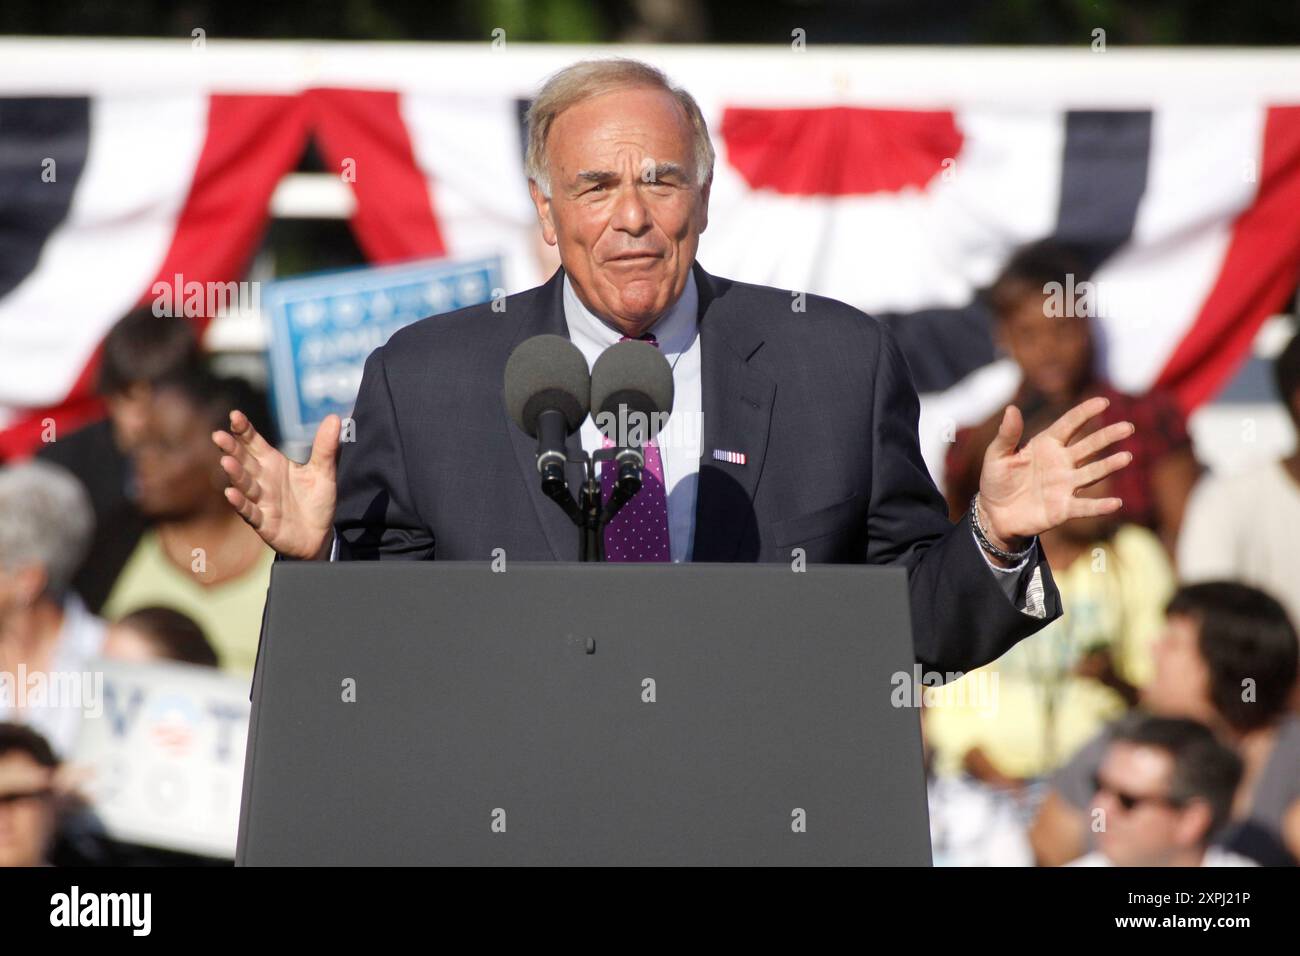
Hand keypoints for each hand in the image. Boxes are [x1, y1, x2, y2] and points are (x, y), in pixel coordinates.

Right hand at [212, 411, 339, 559]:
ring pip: (245, 485)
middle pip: (244, 461)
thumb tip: (335, 418)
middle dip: (231, 448)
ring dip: (235, 474)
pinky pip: (249, 512)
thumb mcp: (324, 472)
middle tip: (219, 435)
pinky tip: (231, 494)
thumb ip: (326, 447)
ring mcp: (261, 501)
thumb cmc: (316, 501)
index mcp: (273, 464)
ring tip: (226, 461)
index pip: (254, 443)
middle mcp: (262, 480)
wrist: (319, 536)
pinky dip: (241, 504)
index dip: (244, 430)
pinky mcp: (264, 522)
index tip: (235, 415)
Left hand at [977, 396, 1133, 550]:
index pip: (1069, 425)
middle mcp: (1061, 463)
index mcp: (1046, 445)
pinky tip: (1115, 503)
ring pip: (1092, 473)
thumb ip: (1007, 434)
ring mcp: (1065, 485)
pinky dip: (1099, 506)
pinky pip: (1085, 507)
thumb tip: (1011, 408)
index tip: (1103, 401)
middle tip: (1127, 427)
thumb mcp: (997, 455)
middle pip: (1088, 446)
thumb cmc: (997, 480)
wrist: (995, 514)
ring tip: (1126, 457)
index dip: (1085, 413)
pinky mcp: (1063, 508)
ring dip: (1108, 466)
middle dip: (1107, 436)